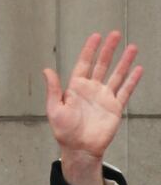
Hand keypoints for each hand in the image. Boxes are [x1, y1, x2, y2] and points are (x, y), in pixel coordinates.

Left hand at [43, 31, 141, 184]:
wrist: (80, 149)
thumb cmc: (64, 132)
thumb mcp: (55, 109)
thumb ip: (53, 89)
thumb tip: (47, 70)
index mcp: (76, 89)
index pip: (84, 64)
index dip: (89, 50)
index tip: (96, 36)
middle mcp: (91, 91)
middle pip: (101, 65)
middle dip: (108, 50)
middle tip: (115, 34)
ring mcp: (104, 98)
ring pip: (116, 75)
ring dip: (124, 61)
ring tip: (131, 47)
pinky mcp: (115, 107)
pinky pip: (125, 91)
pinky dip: (132, 80)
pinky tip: (138, 69)